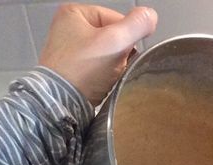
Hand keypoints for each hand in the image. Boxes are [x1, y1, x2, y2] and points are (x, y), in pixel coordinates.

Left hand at [39, 4, 157, 104]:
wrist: (61, 104)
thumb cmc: (82, 70)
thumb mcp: (115, 42)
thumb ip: (137, 25)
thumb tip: (150, 16)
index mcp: (75, 13)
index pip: (117, 19)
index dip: (127, 37)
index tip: (125, 53)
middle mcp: (68, 29)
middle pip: (112, 37)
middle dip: (120, 54)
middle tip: (115, 66)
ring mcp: (68, 51)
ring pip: (107, 54)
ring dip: (114, 67)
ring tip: (108, 77)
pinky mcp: (71, 71)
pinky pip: (97, 69)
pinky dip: (104, 77)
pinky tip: (101, 84)